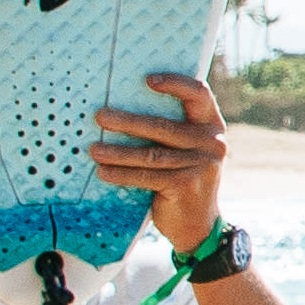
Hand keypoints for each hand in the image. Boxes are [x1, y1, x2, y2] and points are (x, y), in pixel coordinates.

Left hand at [89, 69, 232, 249]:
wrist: (199, 225)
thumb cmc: (184, 179)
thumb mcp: (188, 150)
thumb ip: (173, 130)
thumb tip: (126, 106)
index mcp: (212, 126)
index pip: (199, 94)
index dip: (175, 83)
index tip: (147, 80)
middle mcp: (211, 142)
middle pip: (164, 126)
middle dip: (128, 121)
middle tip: (100, 116)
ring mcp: (201, 165)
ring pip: (151, 154)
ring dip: (117, 151)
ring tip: (93, 149)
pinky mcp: (185, 186)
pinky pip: (146, 176)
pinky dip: (121, 174)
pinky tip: (103, 172)